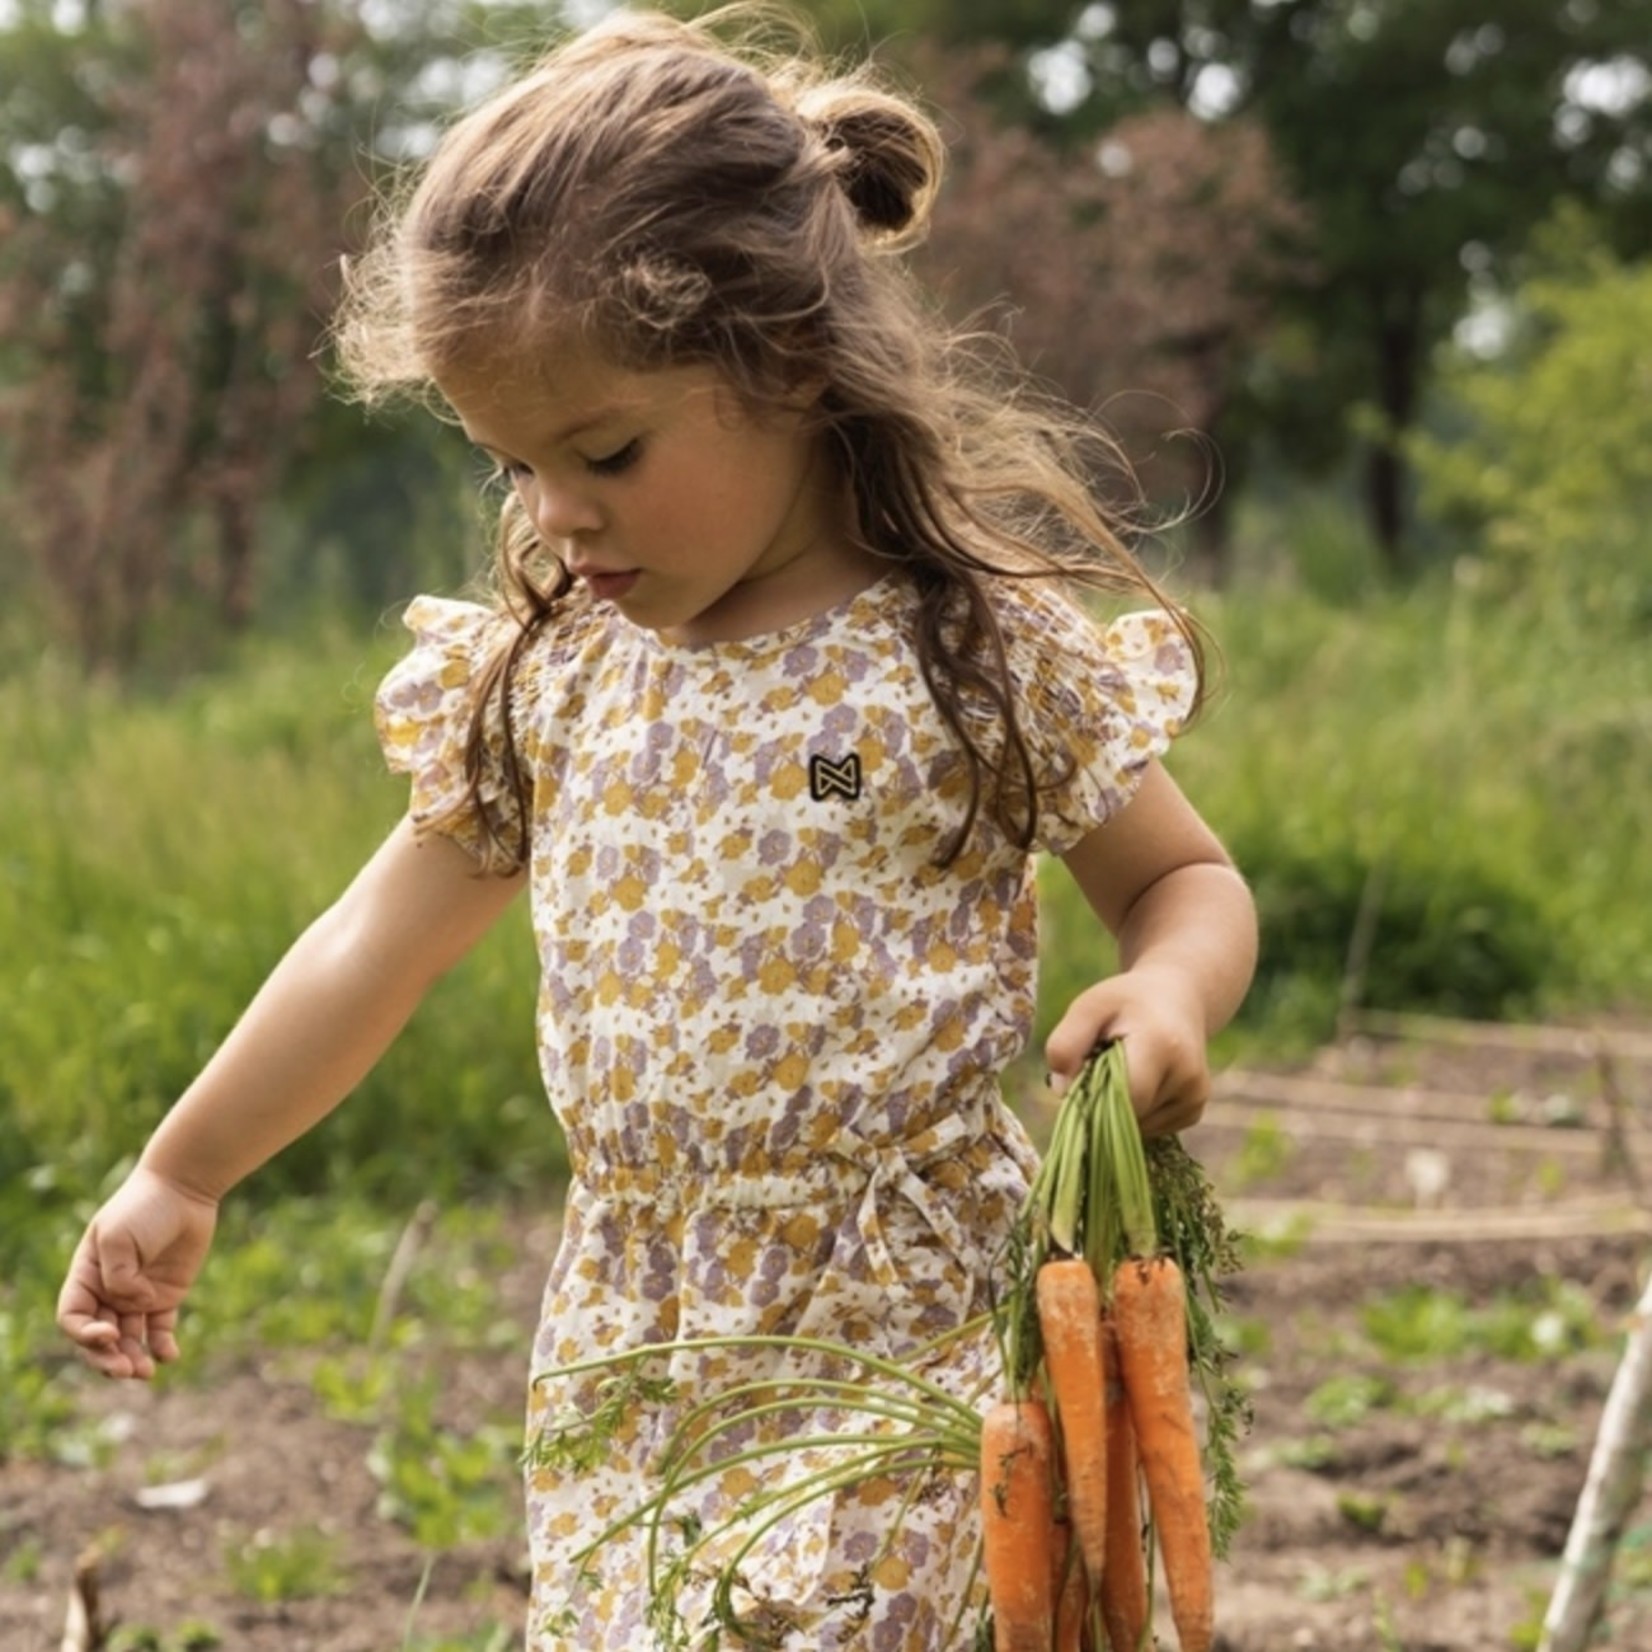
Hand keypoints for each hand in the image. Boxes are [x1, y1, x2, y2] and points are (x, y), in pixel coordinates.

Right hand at [57, 1166, 218, 1378]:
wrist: (183, 1191)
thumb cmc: (144, 1208)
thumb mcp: (119, 1236)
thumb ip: (120, 1276)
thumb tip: (137, 1304)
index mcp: (86, 1277)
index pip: (73, 1318)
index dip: (84, 1334)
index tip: (108, 1333)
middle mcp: (108, 1292)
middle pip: (99, 1338)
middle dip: (107, 1358)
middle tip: (125, 1370)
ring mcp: (137, 1297)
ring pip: (129, 1340)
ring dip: (134, 1359)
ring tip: (145, 1372)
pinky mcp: (166, 1297)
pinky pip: (160, 1330)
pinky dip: (162, 1346)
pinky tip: (169, 1356)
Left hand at [1044, 967, 1211, 1136]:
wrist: (1176, 997)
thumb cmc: (1125, 1002)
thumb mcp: (1089, 1007)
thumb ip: (1066, 1043)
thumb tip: (1061, 1092)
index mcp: (1160, 1045)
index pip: (1124, 1096)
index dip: (1093, 1099)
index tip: (1077, 1083)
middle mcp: (1186, 1076)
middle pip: (1129, 1115)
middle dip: (1101, 1105)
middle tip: (1095, 1071)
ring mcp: (1194, 1096)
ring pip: (1137, 1126)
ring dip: (1118, 1109)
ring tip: (1120, 1070)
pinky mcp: (1194, 1110)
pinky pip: (1150, 1128)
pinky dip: (1135, 1113)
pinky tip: (1138, 1082)